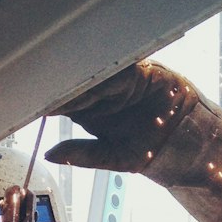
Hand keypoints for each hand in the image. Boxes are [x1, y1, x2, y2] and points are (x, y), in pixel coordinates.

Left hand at [45, 60, 198, 171]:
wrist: (184, 146)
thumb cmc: (147, 150)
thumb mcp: (111, 157)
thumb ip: (82, 154)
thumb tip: (49, 154)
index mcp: (91, 112)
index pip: (66, 101)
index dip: (53, 101)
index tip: (37, 101)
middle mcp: (104, 93)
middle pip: (80, 81)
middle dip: (66, 82)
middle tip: (48, 79)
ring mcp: (124, 80)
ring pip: (101, 70)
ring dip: (88, 70)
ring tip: (71, 70)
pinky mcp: (145, 71)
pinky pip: (129, 64)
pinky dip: (116, 64)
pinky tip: (102, 65)